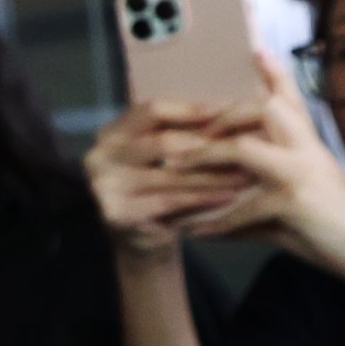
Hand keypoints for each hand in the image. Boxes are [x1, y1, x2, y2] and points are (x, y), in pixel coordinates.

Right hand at [87, 100, 248, 257]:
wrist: (140, 239)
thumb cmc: (158, 189)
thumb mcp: (164, 156)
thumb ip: (183, 133)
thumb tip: (231, 106)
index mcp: (111, 133)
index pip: (153, 110)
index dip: (191, 109)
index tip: (229, 109)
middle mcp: (99, 156)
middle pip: (162, 142)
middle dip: (209, 145)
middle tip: (245, 146)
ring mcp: (103, 186)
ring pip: (170, 174)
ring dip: (213, 175)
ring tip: (245, 174)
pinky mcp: (116, 213)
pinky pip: (168, 201)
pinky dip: (202, 198)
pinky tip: (229, 196)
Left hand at [159, 52, 344, 283]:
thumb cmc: (335, 231)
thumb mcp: (294, 208)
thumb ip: (257, 200)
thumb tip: (212, 215)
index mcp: (310, 146)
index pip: (290, 99)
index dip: (275, 72)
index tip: (255, 47)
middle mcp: (309, 151)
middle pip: (265, 109)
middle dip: (223, 115)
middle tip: (191, 130)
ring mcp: (303, 174)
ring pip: (245, 148)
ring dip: (205, 158)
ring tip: (174, 168)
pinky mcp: (295, 204)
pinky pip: (243, 207)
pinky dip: (214, 222)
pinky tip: (193, 233)